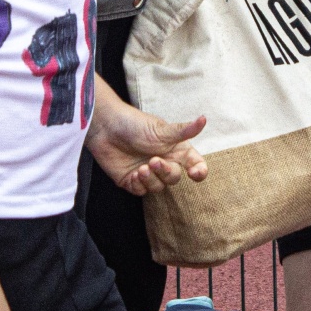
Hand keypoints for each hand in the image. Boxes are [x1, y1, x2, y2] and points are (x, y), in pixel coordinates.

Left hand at [86, 97, 208, 196]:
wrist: (106, 128)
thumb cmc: (135, 124)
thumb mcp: (161, 129)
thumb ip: (184, 130)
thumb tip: (204, 119)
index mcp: (175, 150)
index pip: (195, 164)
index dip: (199, 172)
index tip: (194, 173)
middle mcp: (164, 162)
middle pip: (174, 178)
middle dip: (166, 172)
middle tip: (154, 161)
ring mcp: (148, 173)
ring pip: (158, 187)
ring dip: (151, 179)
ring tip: (140, 167)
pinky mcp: (131, 180)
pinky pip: (141, 191)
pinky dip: (138, 184)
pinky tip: (133, 173)